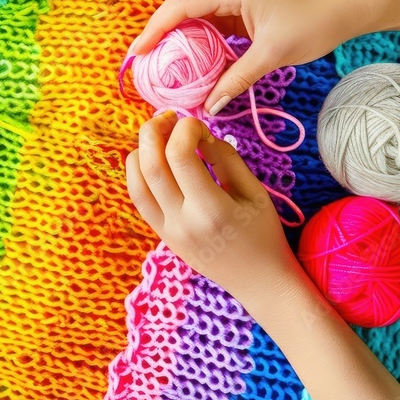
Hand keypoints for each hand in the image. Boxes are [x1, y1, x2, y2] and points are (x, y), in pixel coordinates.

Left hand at [125, 111, 300, 305]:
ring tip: (158, 135)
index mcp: (210, 210)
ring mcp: (166, 231)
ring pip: (135, 181)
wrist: (258, 281)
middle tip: (168, 117)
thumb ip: (225, 157)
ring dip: (140, 150)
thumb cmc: (264, 233)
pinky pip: (138, 197)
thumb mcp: (254, 191)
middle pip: (149, 165)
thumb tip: (197, 133)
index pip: (179, 156)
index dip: (183, 129)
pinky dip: (138, 171)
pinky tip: (152, 157)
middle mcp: (181, 221)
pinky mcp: (159, 235)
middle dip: (153, 131)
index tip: (198, 125)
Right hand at [129, 0, 351, 114]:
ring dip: (176, 41)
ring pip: (193, 20)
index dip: (153, 31)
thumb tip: (209, 107)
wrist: (346, 10)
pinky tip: (190, 64)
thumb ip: (236, 79)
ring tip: (159, 65)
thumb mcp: (271, 55)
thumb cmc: (312, 24)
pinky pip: (210, 28)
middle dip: (158, 35)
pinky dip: (197, 45)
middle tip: (141, 63)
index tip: (137, 54)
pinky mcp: (241, 14)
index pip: (178, 9)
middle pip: (179, 11)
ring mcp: (233, 2)